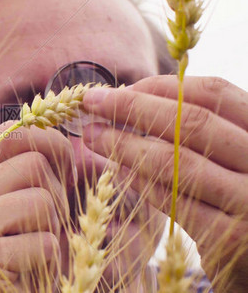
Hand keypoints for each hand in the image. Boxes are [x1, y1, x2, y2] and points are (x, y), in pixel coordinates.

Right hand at [0, 121, 72, 291]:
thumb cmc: (9, 263)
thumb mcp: (18, 215)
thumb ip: (35, 181)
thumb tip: (77, 150)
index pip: (10, 133)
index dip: (49, 144)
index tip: (64, 177)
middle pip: (32, 163)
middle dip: (57, 195)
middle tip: (47, 224)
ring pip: (40, 200)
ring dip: (52, 230)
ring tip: (33, 251)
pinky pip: (43, 242)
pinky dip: (48, 260)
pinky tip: (25, 272)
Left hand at [81, 75, 247, 291]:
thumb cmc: (242, 198)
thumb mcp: (237, 156)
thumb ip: (206, 132)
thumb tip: (137, 99)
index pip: (215, 93)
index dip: (163, 86)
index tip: (122, 87)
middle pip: (191, 121)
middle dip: (133, 107)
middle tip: (92, 102)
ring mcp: (247, 201)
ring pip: (175, 161)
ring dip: (125, 144)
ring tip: (92, 135)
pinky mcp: (227, 238)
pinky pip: (172, 200)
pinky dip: (139, 182)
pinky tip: (116, 171)